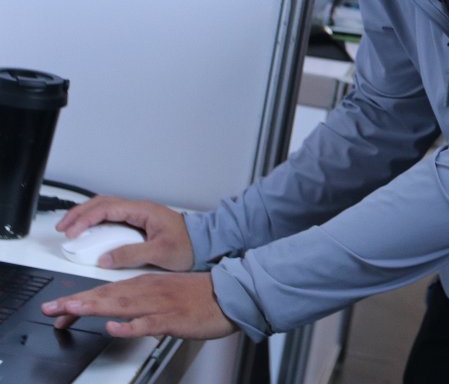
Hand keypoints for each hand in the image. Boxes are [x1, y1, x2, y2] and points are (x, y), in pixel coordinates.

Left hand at [41, 272, 233, 338]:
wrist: (232, 294)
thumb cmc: (201, 295)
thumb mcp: (166, 292)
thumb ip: (141, 300)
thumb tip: (118, 312)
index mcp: (146, 284)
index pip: (107, 290)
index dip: (81, 299)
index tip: (59, 308)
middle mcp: (149, 291)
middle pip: (108, 296)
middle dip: (78, 302)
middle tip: (52, 308)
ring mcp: (160, 304)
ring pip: (122, 305)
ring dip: (95, 307)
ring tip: (73, 310)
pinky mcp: (173, 319)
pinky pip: (148, 324)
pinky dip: (129, 326)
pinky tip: (113, 328)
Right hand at [56, 196, 194, 271]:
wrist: (205, 243)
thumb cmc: (189, 245)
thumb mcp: (160, 252)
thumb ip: (132, 254)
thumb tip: (105, 258)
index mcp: (143, 211)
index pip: (106, 209)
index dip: (85, 219)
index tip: (72, 232)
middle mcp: (139, 209)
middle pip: (102, 203)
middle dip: (79, 213)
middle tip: (63, 228)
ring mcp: (138, 215)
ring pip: (105, 208)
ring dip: (86, 215)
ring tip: (70, 228)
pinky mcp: (138, 223)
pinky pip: (112, 217)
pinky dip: (95, 221)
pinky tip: (88, 231)